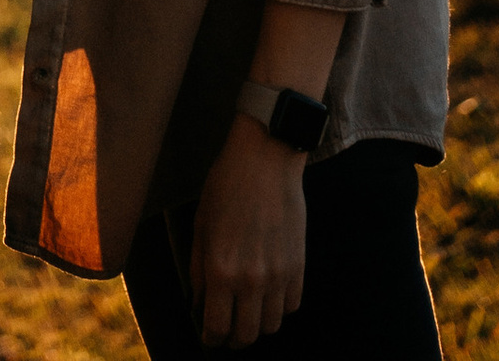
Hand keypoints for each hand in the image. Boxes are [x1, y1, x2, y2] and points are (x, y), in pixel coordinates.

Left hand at [188, 119, 308, 345]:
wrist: (265, 160)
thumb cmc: (225, 187)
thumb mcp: (201, 225)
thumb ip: (199, 270)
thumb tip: (199, 303)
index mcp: (221, 270)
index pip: (217, 327)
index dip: (211, 338)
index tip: (209, 336)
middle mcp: (252, 280)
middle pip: (247, 335)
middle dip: (234, 338)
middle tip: (227, 330)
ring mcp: (279, 276)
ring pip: (272, 326)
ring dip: (258, 324)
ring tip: (248, 310)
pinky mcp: (299, 267)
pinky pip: (291, 306)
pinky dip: (279, 307)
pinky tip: (268, 292)